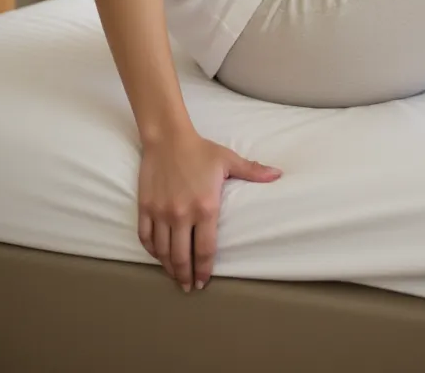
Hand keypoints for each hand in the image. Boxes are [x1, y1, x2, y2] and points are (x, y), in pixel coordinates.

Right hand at [137, 131, 281, 291]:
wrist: (168, 137)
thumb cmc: (200, 150)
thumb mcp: (228, 160)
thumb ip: (253, 171)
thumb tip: (278, 174)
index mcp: (206, 208)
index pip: (205, 250)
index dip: (204, 270)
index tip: (204, 282)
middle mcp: (182, 215)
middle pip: (182, 257)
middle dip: (186, 276)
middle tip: (189, 286)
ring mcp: (161, 213)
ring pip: (163, 251)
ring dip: (169, 267)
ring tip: (175, 275)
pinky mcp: (146, 207)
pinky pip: (146, 237)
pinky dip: (151, 251)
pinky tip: (157, 255)